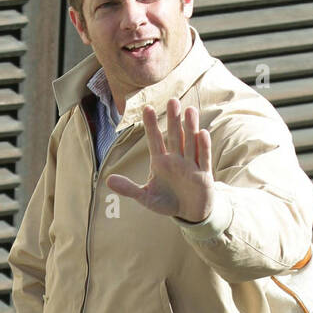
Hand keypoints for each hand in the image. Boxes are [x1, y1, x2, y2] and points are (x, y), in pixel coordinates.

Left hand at [108, 98, 213, 222]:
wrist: (189, 212)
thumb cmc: (167, 201)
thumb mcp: (146, 197)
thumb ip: (128, 189)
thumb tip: (108, 180)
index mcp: (160, 162)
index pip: (154, 140)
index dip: (151, 126)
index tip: (147, 108)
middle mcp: (176, 159)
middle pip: (174, 136)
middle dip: (173, 120)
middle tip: (172, 100)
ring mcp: (190, 165)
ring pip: (190, 143)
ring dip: (190, 127)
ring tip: (189, 110)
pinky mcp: (203, 175)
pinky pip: (204, 159)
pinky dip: (203, 147)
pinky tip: (202, 133)